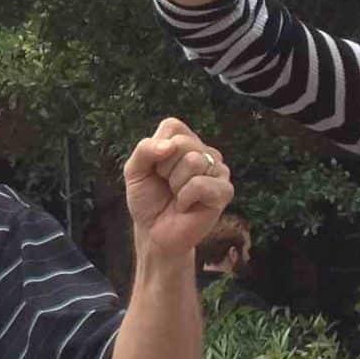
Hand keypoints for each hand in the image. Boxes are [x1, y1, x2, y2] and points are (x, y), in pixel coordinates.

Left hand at [125, 119, 234, 263]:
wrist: (154, 232)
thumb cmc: (148, 199)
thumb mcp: (134, 170)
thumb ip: (145, 149)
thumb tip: (170, 145)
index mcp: (186, 141)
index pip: (173, 126)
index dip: (156, 150)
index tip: (155, 169)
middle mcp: (205, 151)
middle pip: (182, 142)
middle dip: (164, 168)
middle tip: (166, 185)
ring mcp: (218, 170)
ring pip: (193, 161)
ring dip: (175, 184)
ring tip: (177, 195)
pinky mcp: (224, 191)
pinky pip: (200, 184)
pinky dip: (184, 198)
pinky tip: (186, 206)